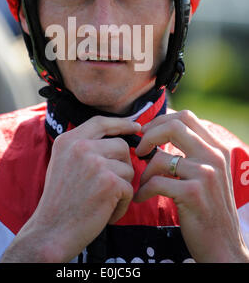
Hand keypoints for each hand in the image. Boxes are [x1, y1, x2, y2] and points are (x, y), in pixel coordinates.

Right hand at [0, 116, 139, 262]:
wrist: (51, 232)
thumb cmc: (60, 201)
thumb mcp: (63, 163)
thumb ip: (83, 148)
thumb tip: (118, 140)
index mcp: (68, 140)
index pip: (100, 122)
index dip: (121, 123)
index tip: (135, 126)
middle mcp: (81, 147)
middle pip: (121, 146)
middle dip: (122, 166)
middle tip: (109, 186)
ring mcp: (95, 163)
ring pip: (128, 168)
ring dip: (122, 187)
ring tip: (103, 201)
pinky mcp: (109, 182)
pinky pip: (129, 189)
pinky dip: (122, 204)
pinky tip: (106, 213)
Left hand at [134, 110, 248, 262]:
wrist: (223, 246)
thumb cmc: (207, 208)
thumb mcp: (207, 173)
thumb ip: (192, 151)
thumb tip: (160, 130)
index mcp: (217, 148)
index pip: (186, 116)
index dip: (161, 120)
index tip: (147, 133)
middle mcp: (214, 156)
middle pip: (174, 126)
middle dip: (149, 135)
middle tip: (140, 150)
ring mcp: (205, 174)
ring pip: (160, 157)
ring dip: (144, 172)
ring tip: (142, 184)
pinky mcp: (193, 193)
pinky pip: (155, 182)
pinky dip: (142, 190)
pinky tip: (140, 198)